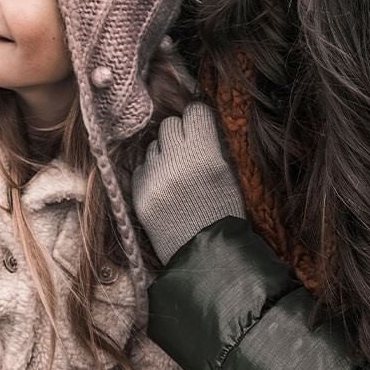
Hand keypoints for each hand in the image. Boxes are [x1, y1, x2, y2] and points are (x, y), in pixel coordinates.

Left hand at [133, 103, 244, 262]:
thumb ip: (217, 145)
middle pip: (169, 124)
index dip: (199, 120)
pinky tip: (165, 189)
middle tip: (189, 153)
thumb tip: (202, 117)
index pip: (194, 112)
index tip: (201, 129)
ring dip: (164, 154)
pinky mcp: (137, 193)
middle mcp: (176, 163)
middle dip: (179, 135)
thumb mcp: (232, 176)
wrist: (206, 257)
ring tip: (177, 175)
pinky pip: (141, 167)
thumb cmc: (225, 214)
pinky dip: (151, 173)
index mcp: (206, 156)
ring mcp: (153, 178)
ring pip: (152, 145)